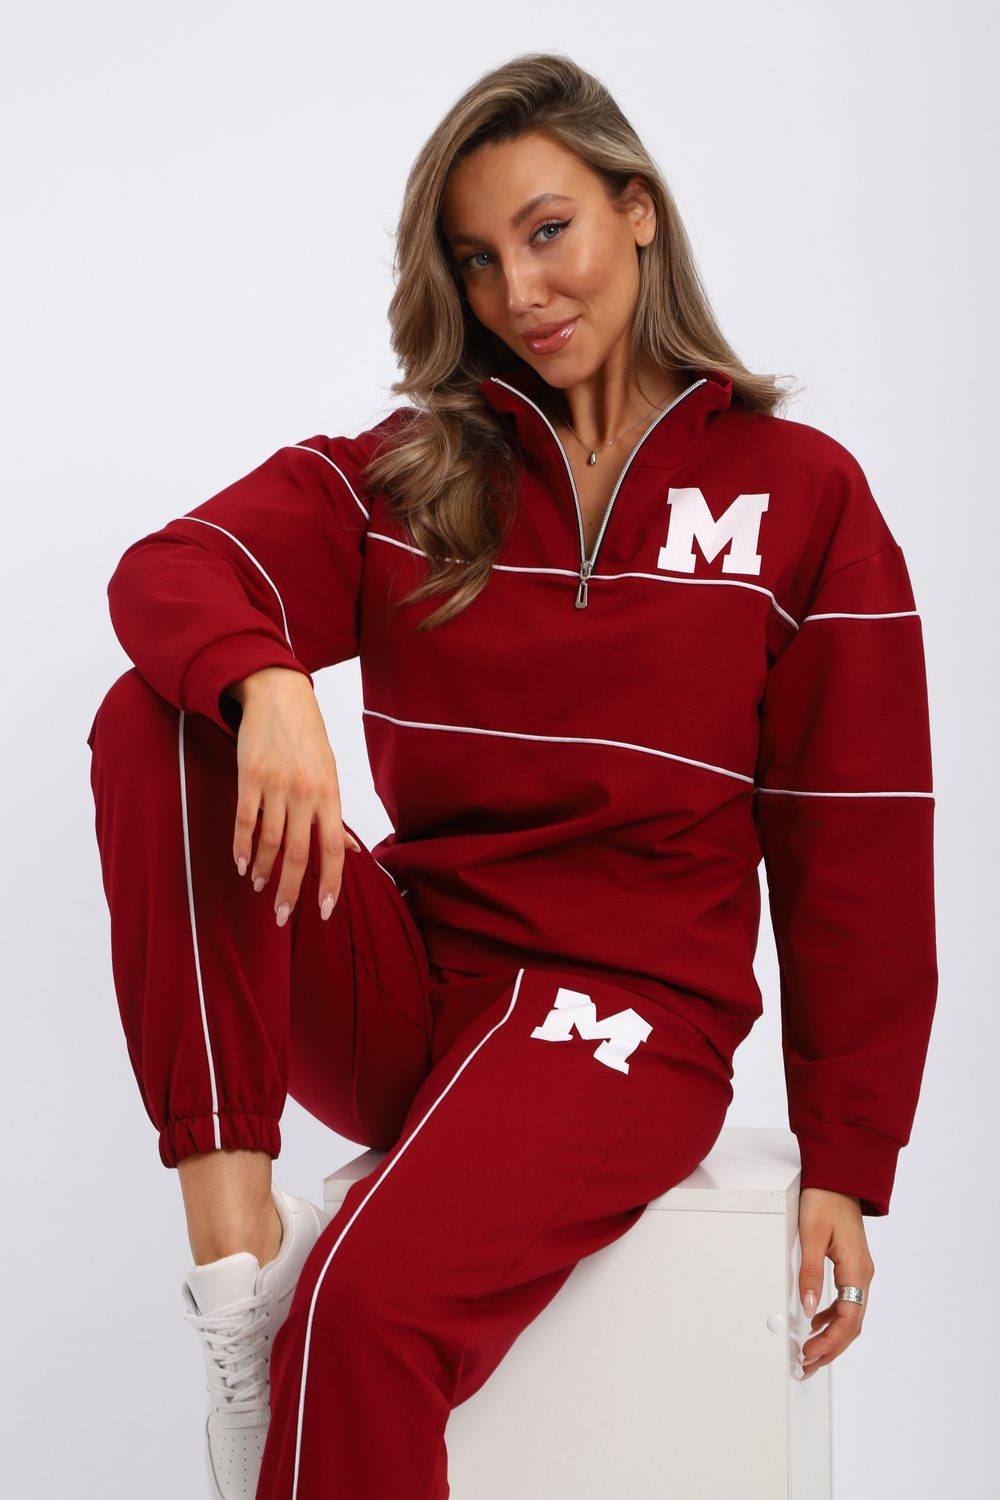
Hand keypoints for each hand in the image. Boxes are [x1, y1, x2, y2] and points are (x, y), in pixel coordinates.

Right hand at [227, 667, 360, 926]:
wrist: (279, 696)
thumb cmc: (308, 739)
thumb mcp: (329, 774)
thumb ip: (334, 817)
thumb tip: (350, 852)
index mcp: (329, 795)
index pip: (331, 851)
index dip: (328, 884)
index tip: (322, 912)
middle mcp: (305, 793)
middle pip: (298, 854)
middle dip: (290, 890)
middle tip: (282, 916)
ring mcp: (276, 785)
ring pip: (269, 841)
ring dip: (264, 870)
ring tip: (260, 886)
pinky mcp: (249, 777)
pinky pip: (244, 821)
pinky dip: (242, 847)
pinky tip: (241, 864)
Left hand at [796, 1187, 874, 1378]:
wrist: (838, 1176)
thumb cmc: (824, 1201)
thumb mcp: (811, 1236)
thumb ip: (811, 1274)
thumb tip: (808, 1310)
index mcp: (857, 1271)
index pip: (848, 1320)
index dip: (829, 1342)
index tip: (808, 1355)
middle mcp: (863, 1275)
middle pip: (852, 1325)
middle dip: (830, 1349)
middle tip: (806, 1365)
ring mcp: (860, 1271)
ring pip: (850, 1315)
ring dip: (832, 1336)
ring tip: (810, 1352)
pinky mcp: (852, 1265)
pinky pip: (846, 1301)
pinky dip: (832, 1317)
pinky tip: (816, 1321)